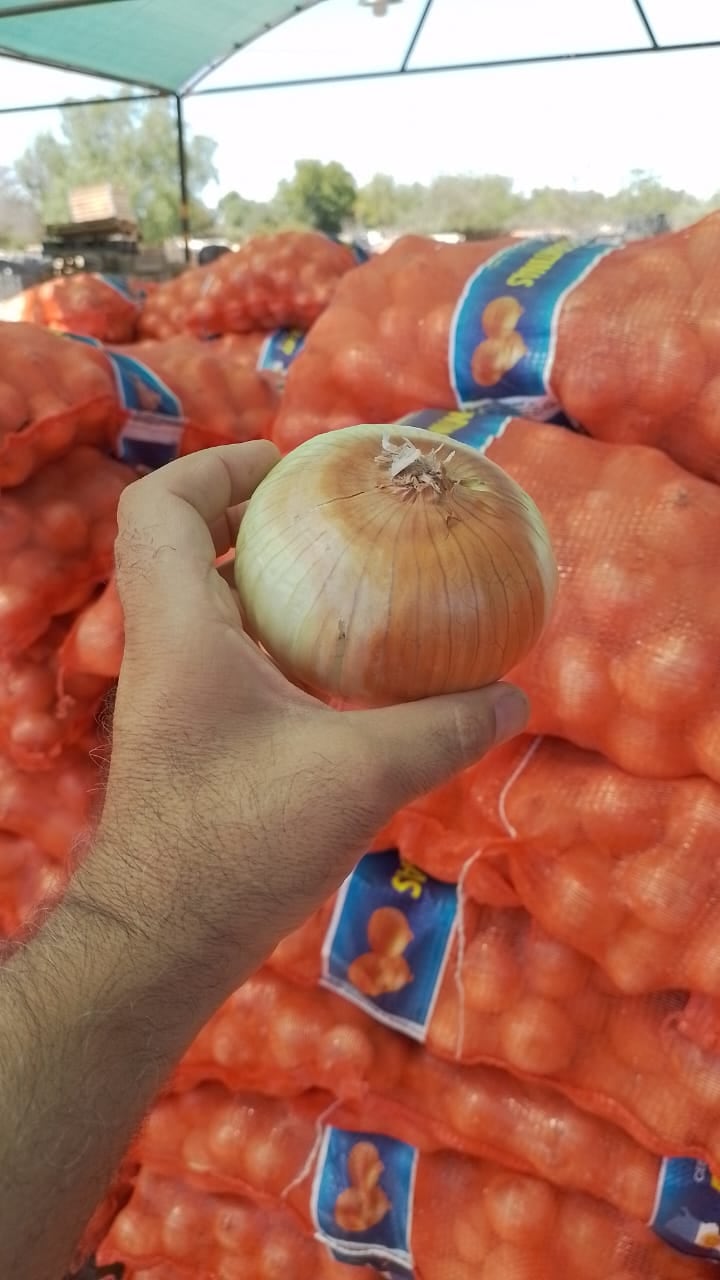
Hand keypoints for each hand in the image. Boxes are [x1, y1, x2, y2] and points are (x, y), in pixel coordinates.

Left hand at [84, 442, 528, 993]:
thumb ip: (440, 730)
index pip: (156, 509)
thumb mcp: (358, 778)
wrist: (163, 942)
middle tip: (328, 511)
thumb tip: (510, 698)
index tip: (286, 467)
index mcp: (180, 633)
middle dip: (248, 512)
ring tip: (343, 575)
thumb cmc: (238, 847)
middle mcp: (164, 652)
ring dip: (260, 574)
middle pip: (177, 543)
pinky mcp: (188, 735)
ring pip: (200, 600)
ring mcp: (171, 696)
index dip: (214, 468)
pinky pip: (223, 651)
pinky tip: (337, 668)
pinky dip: (272, 633)